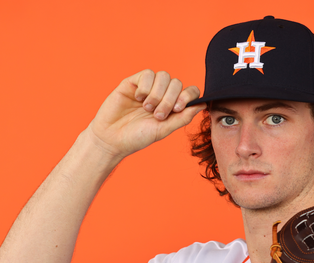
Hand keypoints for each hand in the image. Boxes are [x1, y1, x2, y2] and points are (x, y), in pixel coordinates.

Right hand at [84, 69, 205, 158]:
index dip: (188, 96)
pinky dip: (146, 86)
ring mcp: (148, 87)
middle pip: (176, 83)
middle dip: (170, 99)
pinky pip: (148, 74)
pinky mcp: (133, 82)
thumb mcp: (163, 130)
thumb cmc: (137, 137)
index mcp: (172, 106)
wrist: (111, 138)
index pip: (189, 91)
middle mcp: (161, 94)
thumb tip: (202, 104)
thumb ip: (182, 118)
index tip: (178, 108)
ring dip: (158, 94)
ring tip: (147, 108)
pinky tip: (138, 98)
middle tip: (158, 115)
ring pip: (163, 76)